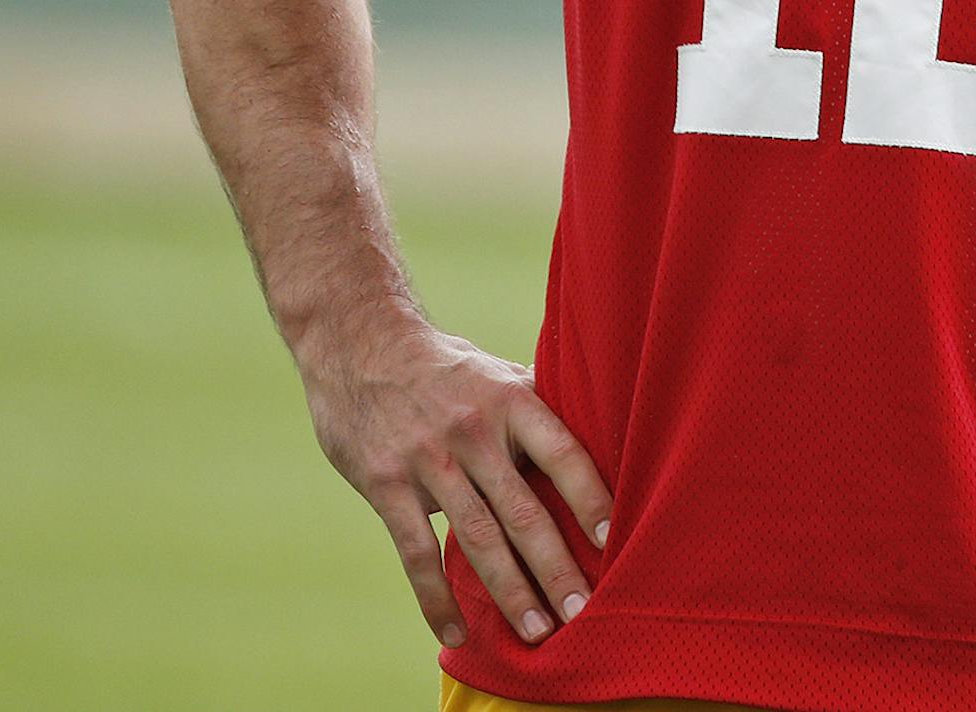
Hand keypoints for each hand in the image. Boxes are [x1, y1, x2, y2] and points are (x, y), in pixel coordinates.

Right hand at [301, 321, 614, 649]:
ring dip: (509, 591)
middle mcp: (475, 431)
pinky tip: (456, 633)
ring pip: (477, 538)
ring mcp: (429, 459)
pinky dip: (436, 598)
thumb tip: (599, 426)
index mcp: (512, 399)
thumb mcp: (498, 372)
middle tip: (583, 611)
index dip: (590, 497)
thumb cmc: (445, 366)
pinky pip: (416, 552)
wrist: (360, 343)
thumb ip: (539, 406)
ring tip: (537, 632)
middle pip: (523, 510)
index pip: (563, 452)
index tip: (614, 540)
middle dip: (556, 566)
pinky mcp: (386, 484)